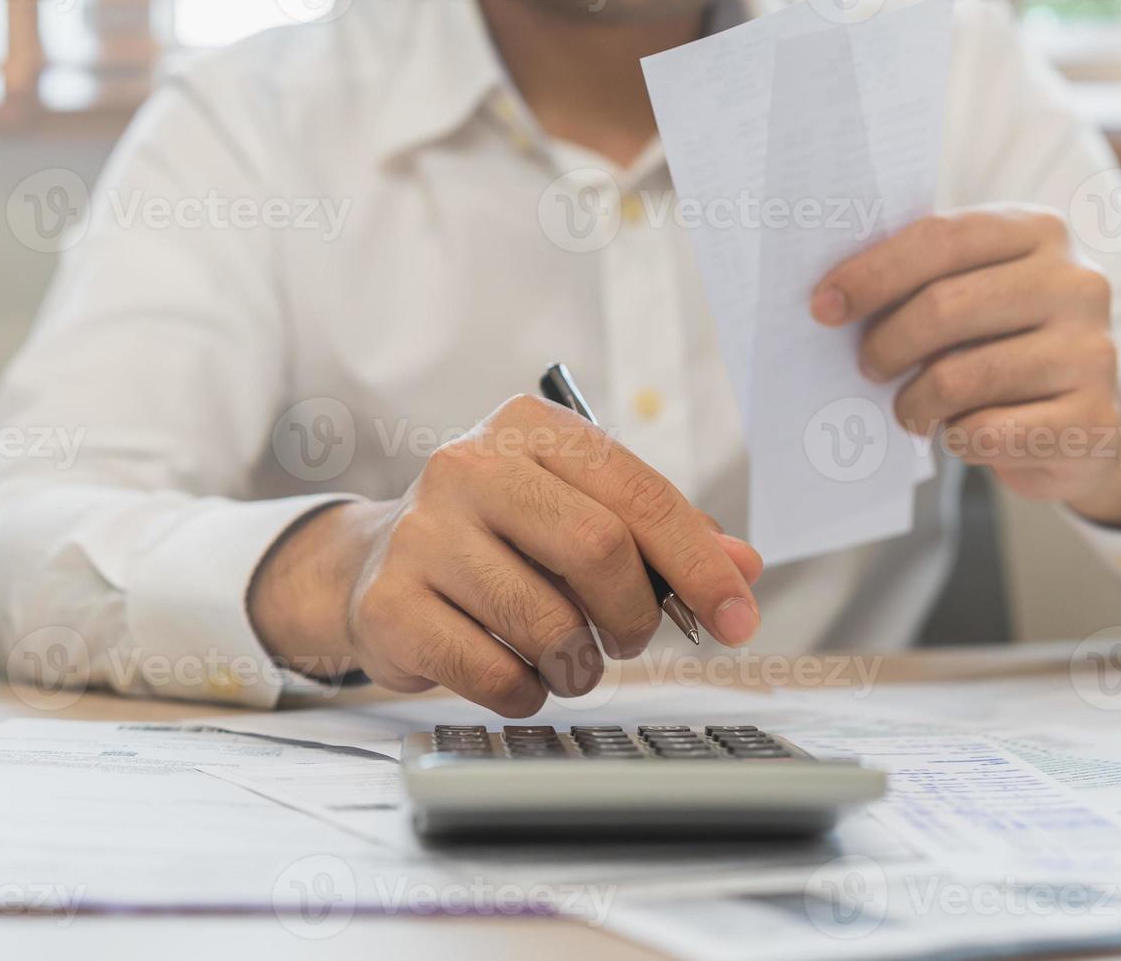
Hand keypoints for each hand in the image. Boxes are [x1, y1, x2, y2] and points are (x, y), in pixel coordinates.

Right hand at [250, 395, 762, 715]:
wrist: (378, 565)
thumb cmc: (502, 539)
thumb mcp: (581, 514)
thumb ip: (663, 537)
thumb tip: (742, 569)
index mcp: (530, 428)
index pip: (639, 494)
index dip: (700, 565)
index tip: (739, 619)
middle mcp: (469, 465)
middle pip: (598, 549)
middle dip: (635, 615)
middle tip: (630, 639)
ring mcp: (422, 532)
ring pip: (547, 622)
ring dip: (580, 665)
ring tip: (569, 660)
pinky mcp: (390, 603)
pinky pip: (493, 673)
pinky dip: (527, 693)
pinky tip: (519, 675)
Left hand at [812, 205, 1120, 528]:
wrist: (1088, 422)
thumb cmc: (1006, 348)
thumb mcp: (975, 297)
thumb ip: (923, 282)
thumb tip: (834, 298)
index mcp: (1040, 232)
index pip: (942, 238)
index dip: (873, 273)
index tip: (823, 306)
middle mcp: (1078, 282)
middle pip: (944, 307)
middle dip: (886, 344)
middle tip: (868, 367)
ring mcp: (1093, 351)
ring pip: (959, 378)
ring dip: (914, 402)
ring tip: (911, 409)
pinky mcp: (1093, 420)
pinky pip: (987, 433)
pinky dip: (955, 440)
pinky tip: (960, 433)